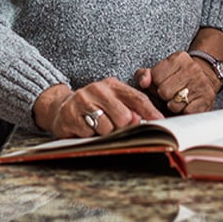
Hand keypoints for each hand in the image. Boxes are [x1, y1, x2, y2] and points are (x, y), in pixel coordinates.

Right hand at [32, 78, 162, 138]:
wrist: (60, 107)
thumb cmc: (94, 107)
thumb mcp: (113, 101)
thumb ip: (131, 108)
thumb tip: (145, 121)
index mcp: (112, 85)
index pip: (137, 98)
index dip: (150, 112)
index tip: (162, 123)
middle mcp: (97, 89)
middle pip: (124, 117)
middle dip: (123, 128)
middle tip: (114, 127)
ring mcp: (82, 101)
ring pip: (107, 128)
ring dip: (104, 134)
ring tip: (96, 127)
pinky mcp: (70, 116)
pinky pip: (89, 134)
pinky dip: (89, 136)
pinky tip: (84, 129)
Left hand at [134, 51, 221, 114]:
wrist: (205, 79)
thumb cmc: (177, 78)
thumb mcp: (159, 71)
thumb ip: (144, 75)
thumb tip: (143, 82)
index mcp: (178, 58)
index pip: (156, 77)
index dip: (156, 85)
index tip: (163, 83)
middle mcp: (192, 68)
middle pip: (164, 92)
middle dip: (164, 96)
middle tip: (171, 93)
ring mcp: (201, 83)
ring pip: (174, 105)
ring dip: (173, 106)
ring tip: (179, 99)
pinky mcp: (207, 98)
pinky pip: (186, 112)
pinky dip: (184, 113)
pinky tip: (187, 105)